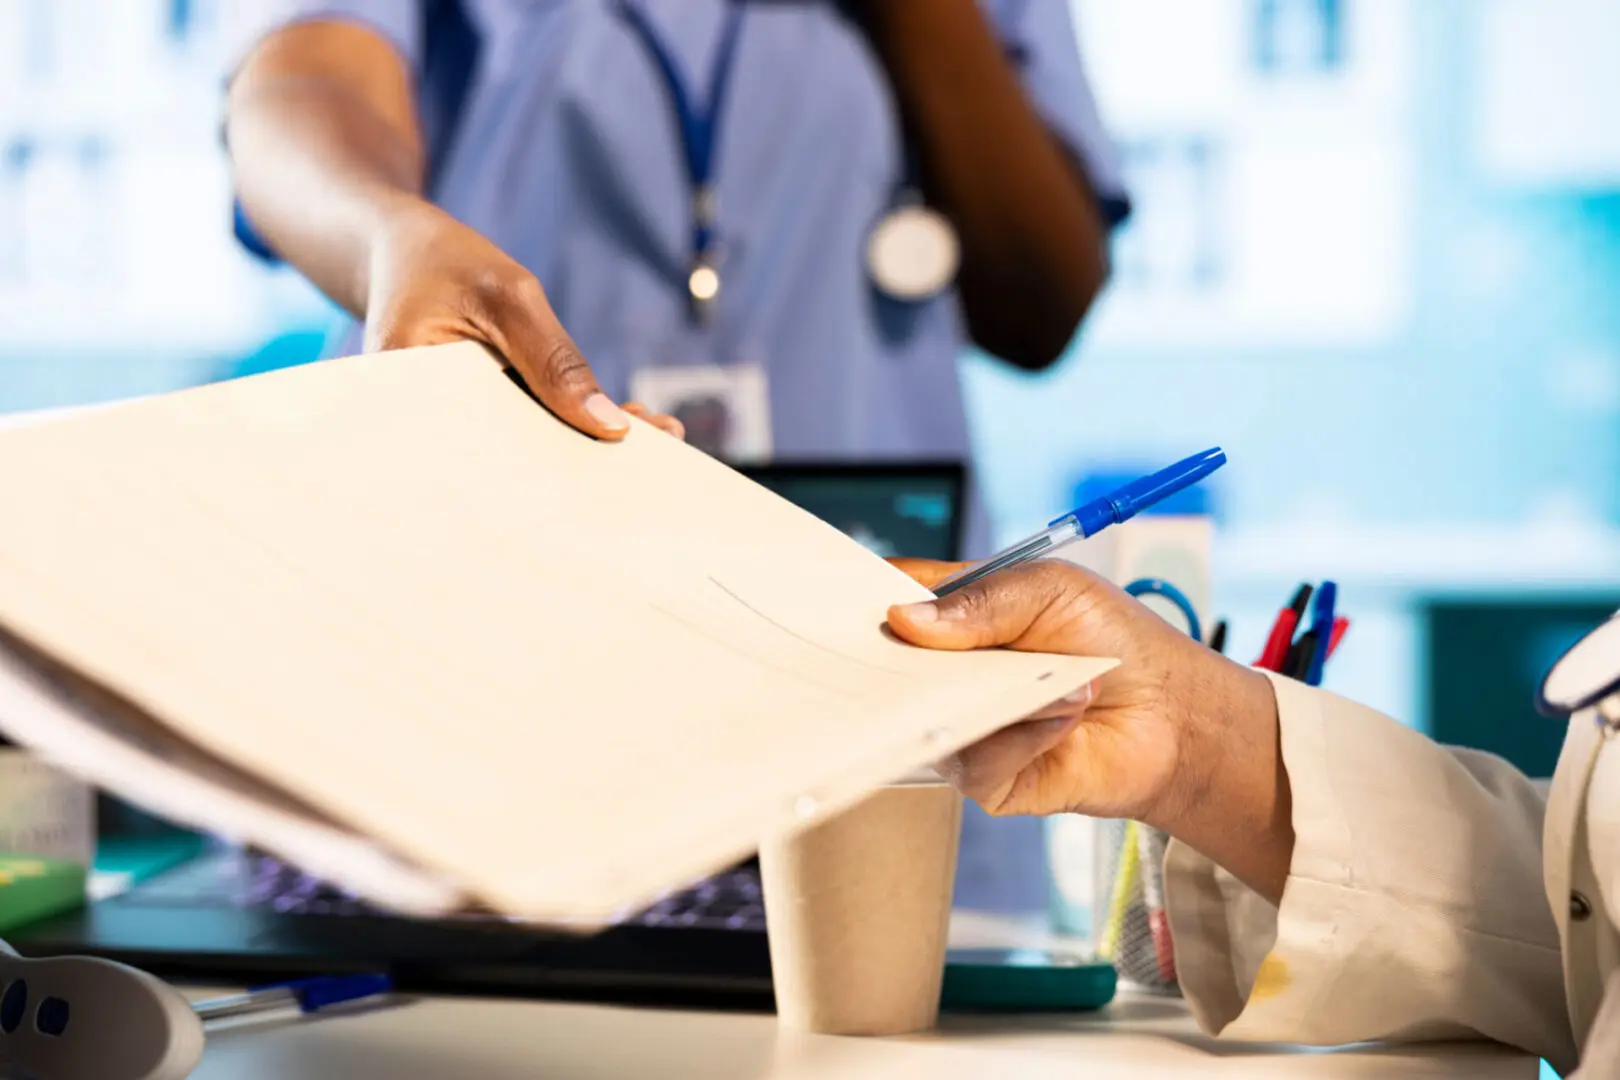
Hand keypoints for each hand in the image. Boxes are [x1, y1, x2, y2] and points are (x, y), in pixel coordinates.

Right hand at [363, 201, 683, 440]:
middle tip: (653, 463)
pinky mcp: (477, 419)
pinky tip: (630, 423)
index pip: (494, 453)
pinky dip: (570, 423)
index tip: (620, 462)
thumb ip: (555, 359)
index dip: (560, 465)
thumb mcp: (508, 296)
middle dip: (582, 461)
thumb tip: (610, 427)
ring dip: (583, 443)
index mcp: (411, 406)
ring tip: (655, 437)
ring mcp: (452, 430)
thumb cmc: (448, 262)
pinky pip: (526, 430)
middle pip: (512, 463)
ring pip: (525, 449)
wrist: (399, 251)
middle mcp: (426, 433)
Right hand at [886, 559, 1275, 827]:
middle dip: (895, 662)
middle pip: (886, 670)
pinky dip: (1023, 735)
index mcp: (954, 617)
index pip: (889, 604)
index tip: (841, 601)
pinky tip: (1064, 716)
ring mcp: (965, 727)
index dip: (863, 603)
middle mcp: (949, 676)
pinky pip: (973, 763)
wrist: (1173, 713)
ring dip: (989, 697)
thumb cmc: (1116, 639)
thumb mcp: (1049, 590)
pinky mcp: (988, 779)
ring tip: (1055, 681)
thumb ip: (979, 601)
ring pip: (925, 720)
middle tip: (915, 653)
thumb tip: (905, 621)